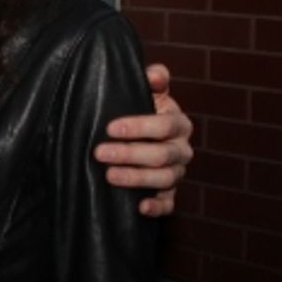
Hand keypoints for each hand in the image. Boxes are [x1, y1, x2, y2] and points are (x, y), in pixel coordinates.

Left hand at [94, 63, 192, 217]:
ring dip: (137, 179)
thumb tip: (155, 74)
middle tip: (100, 152)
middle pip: (162, 155)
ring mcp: (176, 173)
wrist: (140, 136)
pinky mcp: (169, 193)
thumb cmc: (139, 110)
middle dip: (130, 154)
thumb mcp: (146, 92)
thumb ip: (153, 80)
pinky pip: (169, 204)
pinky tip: (139, 207)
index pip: (165, 125)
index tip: (111, 128)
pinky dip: (157, 207)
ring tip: (110, 176)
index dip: (140, 126)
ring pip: (164, 179)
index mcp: (178, 124)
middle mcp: (181, 150)